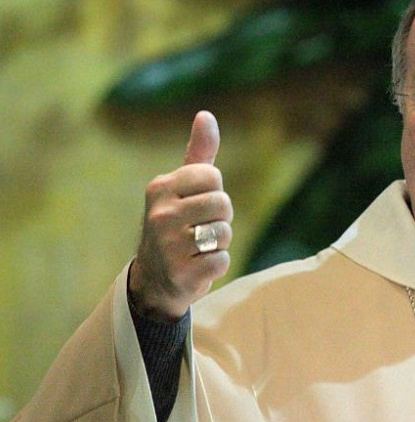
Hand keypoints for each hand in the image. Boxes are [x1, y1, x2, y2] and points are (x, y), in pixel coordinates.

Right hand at [128, 111, 232, 320]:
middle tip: (199, 229)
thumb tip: (206, 115)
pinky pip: (223, 261)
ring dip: (219, 243)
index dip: (214, 192)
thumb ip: (198, 154)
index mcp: (160, 187)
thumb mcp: (182, 188)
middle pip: (223, 204)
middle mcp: (160, 214)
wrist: (154, 279)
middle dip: (220, 219)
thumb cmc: (175, 225)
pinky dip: (217, 265)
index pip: (213, 177)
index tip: (196, 205)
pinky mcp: (181, 273)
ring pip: (225, 233)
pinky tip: (196, 265)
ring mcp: (168, 245)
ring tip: (197, 247)